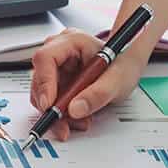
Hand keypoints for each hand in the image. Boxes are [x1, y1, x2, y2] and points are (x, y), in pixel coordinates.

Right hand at [30, 28, 145, 140]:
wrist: (127, 67)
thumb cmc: (123, 64)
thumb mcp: (117, 80)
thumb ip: (98, 94)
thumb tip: (75, 109)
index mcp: (72, 42)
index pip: (46, 58)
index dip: (44, 82)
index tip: (49, 105)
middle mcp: (60, 53)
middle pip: (40, 79)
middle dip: (51, 106)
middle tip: (64, 125)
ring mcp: (57, 68)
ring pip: (43, 94)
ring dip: (57, 113)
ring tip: (80, 121)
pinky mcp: (58, 83)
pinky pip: (51, 101)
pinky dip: (62, 114)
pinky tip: (79, 117)